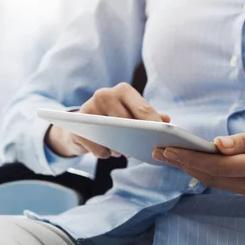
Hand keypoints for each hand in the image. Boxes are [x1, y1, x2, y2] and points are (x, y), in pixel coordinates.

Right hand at [47, 82, 169, 158]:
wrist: (80, 125)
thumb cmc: (113, 118)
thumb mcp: (131, 114)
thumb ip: (149, 116)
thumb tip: (167, 121)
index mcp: (122, 90)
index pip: (143, 108)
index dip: (154, 124)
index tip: (163, 138)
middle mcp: (104, 94)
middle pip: (128, 123)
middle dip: (135, 139)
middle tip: (137, 148)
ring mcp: (88, 109)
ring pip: (113, 136)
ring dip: (120, 148)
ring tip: (119, 148)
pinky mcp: (77, 126)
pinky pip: (99, 148)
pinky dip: (105, 153)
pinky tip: (105, 150)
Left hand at [153, 117, 244, 201]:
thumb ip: (243, 141)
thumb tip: (215, 145)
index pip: (217, 165)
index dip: (190, 158)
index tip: (167, 148)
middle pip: (212, 177)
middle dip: (183, 164)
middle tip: (158, 151)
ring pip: (216, 182)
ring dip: (191, 169)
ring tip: (168, 156)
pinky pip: (226, 182)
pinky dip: (206, 172)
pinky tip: (190, 163)